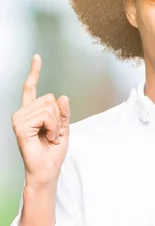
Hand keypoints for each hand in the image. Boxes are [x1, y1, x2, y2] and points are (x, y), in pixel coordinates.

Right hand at [11, 54, 70, 187]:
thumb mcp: (64, 127)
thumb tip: (61, 96)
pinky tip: (46, 137)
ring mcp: (19, 118)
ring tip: (50, 136)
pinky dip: (53, 127)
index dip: (34, 71)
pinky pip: (46, 115)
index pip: (31, 88)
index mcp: (31, 112)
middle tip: (53, 133)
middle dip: (59, 117)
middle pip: (50, 98)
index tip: (37, 56)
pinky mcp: (19, 125)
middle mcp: (22, 112)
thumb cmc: (53, 151)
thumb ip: (63, 111)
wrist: (47, 169)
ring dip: (56, 124)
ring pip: (49, 107)